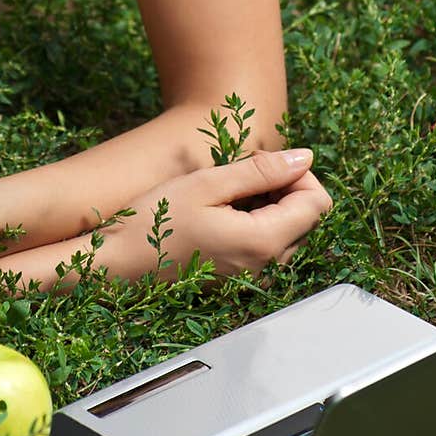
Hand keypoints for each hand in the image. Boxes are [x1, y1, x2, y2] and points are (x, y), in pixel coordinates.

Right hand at [103, 148, 331, 279]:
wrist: (116, 265)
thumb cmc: (156, 221)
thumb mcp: (208, 183)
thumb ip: (261, 171)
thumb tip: (305, 157)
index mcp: (264, 243)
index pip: (318, 203)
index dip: (299, 174)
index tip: (261, 161)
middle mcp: (266, 266)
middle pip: (306, 218)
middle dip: (284, 186)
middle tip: (241, 169)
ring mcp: (252, 276)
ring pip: (287, 230)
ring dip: (268, 202)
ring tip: (226, 190)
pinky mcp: (237, 277)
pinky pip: (266, 244)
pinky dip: (255, 220)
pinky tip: (221, 209)